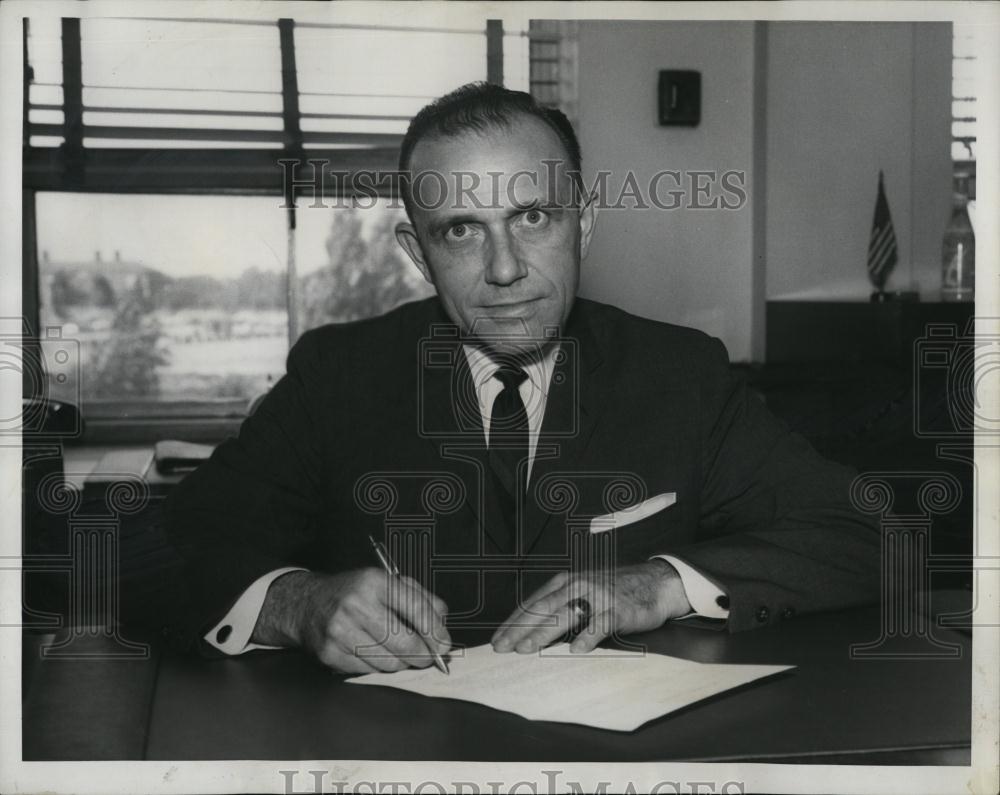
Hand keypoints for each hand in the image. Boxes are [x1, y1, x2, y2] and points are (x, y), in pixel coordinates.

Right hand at [252, 569, 450, 673]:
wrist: (308, 604)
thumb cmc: (354, 593)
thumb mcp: (388, 582)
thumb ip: (420, 598)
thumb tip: (442, 622)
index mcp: (374, 582)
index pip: (416, 609)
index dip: (435, 631)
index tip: (444, 643)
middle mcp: (356, 605)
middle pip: (404, 642)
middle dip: (423, 655)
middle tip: (428, 657)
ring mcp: (340, 631)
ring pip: (388, 662)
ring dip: (401, 663)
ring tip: (399, 653)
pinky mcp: (330, 653)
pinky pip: (369, 671)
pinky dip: (379, 667)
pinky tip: (376, 654)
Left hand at [491, 560, 690, 653]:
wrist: (656, 583)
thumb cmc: (616, 591)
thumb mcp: (584, 591)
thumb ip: (561, 606)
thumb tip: (532, 630)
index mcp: (566, 582)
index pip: (533, 603)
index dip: (513, 622)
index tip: (497, 640)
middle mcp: (578, 586)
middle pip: (543, 609)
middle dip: (519, 630)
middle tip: (501, 648)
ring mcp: (598, 596)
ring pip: (565, 616)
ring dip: (543, 634)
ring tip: (526, 650)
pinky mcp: (618, 609)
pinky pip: (600, 624)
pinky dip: (588, 637)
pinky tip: (576, 650)